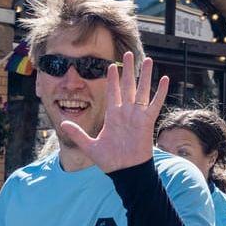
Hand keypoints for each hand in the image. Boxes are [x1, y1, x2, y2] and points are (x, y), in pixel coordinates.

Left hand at [59, 51, 168, 173]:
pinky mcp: (147, 121)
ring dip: (145, 75)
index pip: (112, 92)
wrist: (126, 171)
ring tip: (148, 60)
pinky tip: (164, 79)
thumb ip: (77, 134)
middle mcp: (125, 112)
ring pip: (142, 90)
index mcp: (113, 115)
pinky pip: (154, 104)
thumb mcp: (90, 146)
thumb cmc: (110, 161)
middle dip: (128, 70)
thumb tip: (62, 124)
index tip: (110, 65)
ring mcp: (137, 116)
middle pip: (128, 86)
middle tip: (128, 54)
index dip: (112, 78)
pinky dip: (160, 92)